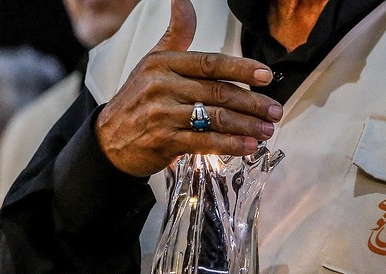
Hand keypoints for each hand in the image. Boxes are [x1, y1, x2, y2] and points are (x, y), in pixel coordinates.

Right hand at [95, 0, 282, 176]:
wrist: (110, 140)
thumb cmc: (138, 100)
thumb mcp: (153, 62)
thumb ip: (176, 35)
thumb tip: (182, 0)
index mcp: (164, 63)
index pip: (210, 63)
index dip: (241, 69)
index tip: (266, 76)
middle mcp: (162, 86)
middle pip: (218, 92)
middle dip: (252, 103)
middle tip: (274, 111)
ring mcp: (162, 114)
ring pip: (215, 118)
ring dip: (247, 126)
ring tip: (267, 131)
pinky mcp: (164, 141)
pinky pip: (204, 142)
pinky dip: (230, 145)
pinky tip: (248, 146)